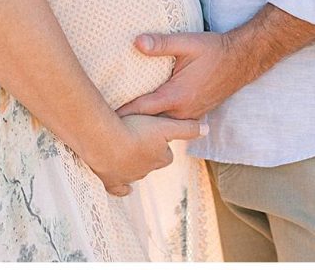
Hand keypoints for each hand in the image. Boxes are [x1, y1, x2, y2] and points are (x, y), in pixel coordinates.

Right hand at [89, 113, 207, 196]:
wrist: (107, 143)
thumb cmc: (136, 130)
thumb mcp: (165, 125)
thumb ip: (187, 128)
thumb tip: (207, 129)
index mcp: (160, 157)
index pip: (166, 155)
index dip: (162, 145)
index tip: (156, 136)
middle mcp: (147, 170)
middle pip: (151, 163)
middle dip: (148, 154)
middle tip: (140, 140)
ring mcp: (128, 177)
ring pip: (135, 173)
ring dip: (134, 164)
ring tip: (127, 152)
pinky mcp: (111, 181)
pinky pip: (119, 189)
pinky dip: (122, 188)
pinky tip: (125, 188)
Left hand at [116, 32, 248, 120]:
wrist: (242, 60)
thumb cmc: (214, 50)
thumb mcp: (187, 43)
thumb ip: (161, 43)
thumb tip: (136, 42)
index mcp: (176, 96)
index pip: (141, 110)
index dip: (120, 114)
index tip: (101, 117)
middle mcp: (182, 112)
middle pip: (148, 123)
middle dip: (128, 123)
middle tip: (103, 123)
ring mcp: (190, 115)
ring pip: (160, 125)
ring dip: (143, 124)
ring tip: (119, 122)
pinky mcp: (194, 114)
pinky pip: (171, 122)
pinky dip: (157, 121)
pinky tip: (145, 116)